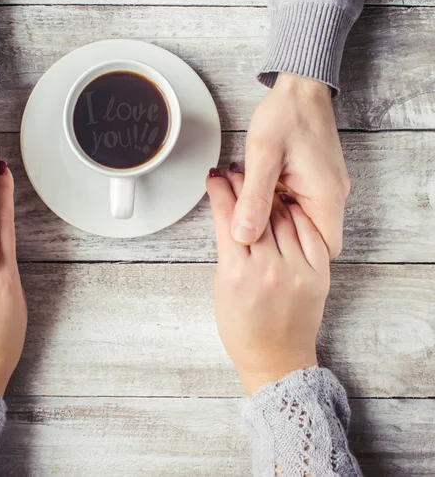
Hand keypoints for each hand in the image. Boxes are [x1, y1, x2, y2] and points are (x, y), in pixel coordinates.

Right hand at [207, 168, 329, 394]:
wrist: (276, 359)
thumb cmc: (241, 328)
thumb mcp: (222, 287)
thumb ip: (228, 251)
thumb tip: (232, 217)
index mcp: (238, 272)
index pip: (228, 218)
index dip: (219, 192)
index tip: (214, 178)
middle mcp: (269, 268)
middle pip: (256, 213)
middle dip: (242, 186)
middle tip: (234, 172)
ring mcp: (297, 270)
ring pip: (283, 218)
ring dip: (269, 196)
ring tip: (259, 183)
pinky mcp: (318, 275)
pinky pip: (309, 233)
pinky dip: (298, 215)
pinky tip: (288, 204)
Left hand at [232, 73, 349, 257]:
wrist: (299, 87)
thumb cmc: (285, 115)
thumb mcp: (263, 157)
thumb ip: (253, 198)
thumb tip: (243, 235)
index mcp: (326, 196)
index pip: (325, 248)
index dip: (296, 254)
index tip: (267, 246)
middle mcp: (332, 196)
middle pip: (310, 237)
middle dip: (278, 235)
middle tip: (247, 223)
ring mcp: (324, 188)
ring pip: (300, 220)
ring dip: (274, 217)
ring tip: (246, 204)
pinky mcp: (314, 180)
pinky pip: (297, 203)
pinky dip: (276, 203)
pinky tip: (254, 191)